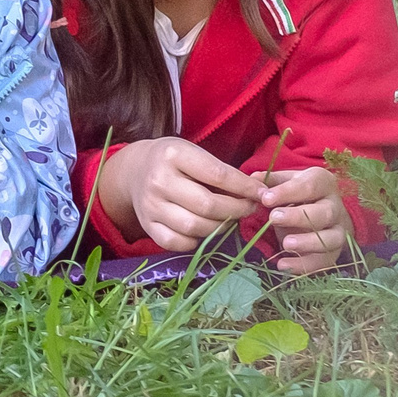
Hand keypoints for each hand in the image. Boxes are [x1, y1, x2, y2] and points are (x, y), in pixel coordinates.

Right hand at [102, 137, 262, 251]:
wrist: (135, 169)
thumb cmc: (174, 161)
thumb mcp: (195, 153)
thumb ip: (223, 171)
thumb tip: (258, 193)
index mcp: (173, 155)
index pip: (218, 175)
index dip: (245, 188)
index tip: (262, 194)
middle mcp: (158, 180)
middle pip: (207, 205)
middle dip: (237, 210)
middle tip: (249, 208)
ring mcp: (150, 205)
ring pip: (194, 227)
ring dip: (220, 227)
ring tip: (228, 219)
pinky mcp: (146, 224)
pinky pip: (176, 243)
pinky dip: (194, 241)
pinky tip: (202, 230)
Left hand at [257, 165, 353, 274]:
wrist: (319, 210)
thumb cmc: (297, 192)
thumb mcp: (285, 181)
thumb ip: (270, 181)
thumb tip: (253, 179)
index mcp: (324, 183)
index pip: (309, 186)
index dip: (287, 192)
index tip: (266, 199)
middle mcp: (335, 206)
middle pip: (323, 213)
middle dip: (298, 217)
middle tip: (273, 218)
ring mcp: (339, 230)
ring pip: (331, 238)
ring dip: (308, 242)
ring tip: (285, 244)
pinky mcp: (335, 251)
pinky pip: (325, 260)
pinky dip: (305, 265)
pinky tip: (284, 265)